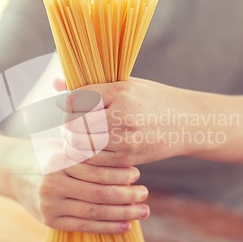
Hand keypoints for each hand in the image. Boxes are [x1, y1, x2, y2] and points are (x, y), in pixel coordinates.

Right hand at [0, 140, 149, 233]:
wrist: (9, 172)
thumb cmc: (43, 152)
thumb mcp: (60, 141)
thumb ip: (85, 145)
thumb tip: (122, 147)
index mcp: (58, 160)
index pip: (96, 170)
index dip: (119, 173)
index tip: (136, 172)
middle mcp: (53, 183)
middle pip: (99, 193)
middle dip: (127, 195)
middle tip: (144, 193)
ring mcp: (50, 205)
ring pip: (94, 212)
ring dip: (123, 214)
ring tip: (143, 211)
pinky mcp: (50, 221)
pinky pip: (84, 227)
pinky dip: (107, 227)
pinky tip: (125, 226)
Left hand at [56, 78, 199, 167]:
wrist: (187, 123)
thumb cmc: (153, 100)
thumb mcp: (126, 86)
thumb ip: (91, 86)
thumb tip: (55, 82)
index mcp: (120, 91)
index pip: (76, 99)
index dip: (65, 104)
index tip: (65, 106)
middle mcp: (122, 114)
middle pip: (75, 123)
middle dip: (67, 124)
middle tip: (68, 124)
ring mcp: (126, 138)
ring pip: (82, 144)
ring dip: (73, 142)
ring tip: (76, 136)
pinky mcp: (129, 156)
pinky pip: (95, 160)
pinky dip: (86, 156)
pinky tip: (89, 149)